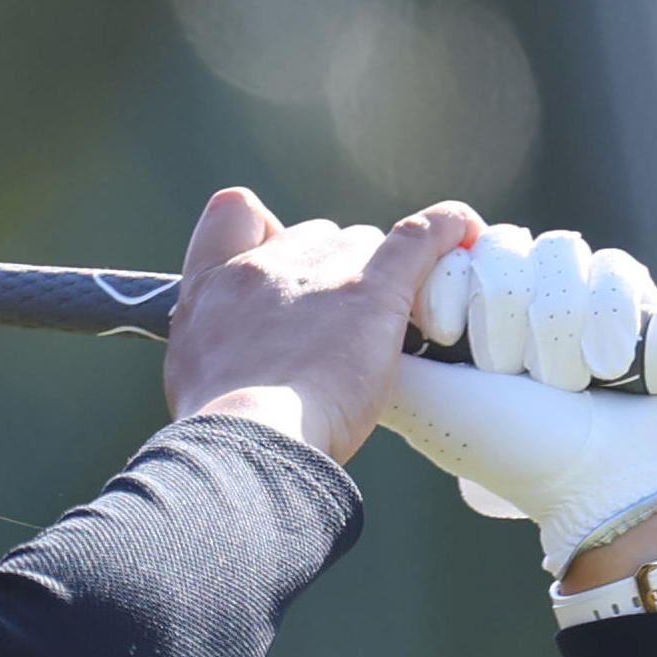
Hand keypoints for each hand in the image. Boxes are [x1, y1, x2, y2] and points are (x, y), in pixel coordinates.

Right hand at [163, 190, 480, 464]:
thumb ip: (217, 348)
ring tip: (384, 334)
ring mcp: (322, 271)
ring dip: (376, 280)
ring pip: (365, 246)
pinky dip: (448, 230)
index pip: (235, 214)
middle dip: (331, 274)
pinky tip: (467, 234)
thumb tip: (241, 361)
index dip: (264, 233)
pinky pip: (421, 236)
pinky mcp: (373, 290)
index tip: (281, 268)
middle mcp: (265, 265)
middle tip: (340, 335)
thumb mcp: (188, 379)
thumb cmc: (220, 429)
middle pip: (316, 238)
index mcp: (213, 286)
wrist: (245, 442)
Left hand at [379, 224, 656, 572]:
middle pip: (506, 247)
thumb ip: (385, 350)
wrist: (608, 486)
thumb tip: (340, 307)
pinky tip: (609, 369)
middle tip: (511, 374)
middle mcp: (523, 297)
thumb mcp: (427, 401)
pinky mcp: (635, 296)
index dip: (455, 288)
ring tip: (565, 383)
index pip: (453, 252)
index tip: (450, 336)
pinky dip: (609, 322)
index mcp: (469, 316)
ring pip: (560, 254)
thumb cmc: (511, 448)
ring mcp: (581, 292)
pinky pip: (615, 269)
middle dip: (507, 316)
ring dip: (559, 327)